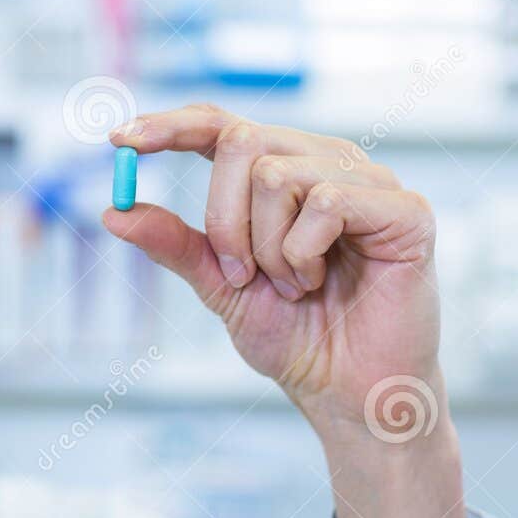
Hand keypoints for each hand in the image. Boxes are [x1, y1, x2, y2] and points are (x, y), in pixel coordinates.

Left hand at [100, 104, 469, 517]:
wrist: (348, 394)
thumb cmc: (297, 338)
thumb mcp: (219, 288)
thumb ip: (176, 245)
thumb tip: (113, 211)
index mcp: (281, 171)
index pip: (220, 123)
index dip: (169, 125)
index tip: (119, 141)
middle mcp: (325, 162)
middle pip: (241, 142)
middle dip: (223, 218)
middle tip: (239, 275)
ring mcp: (368, 181)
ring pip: (278, 174)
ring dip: (267, 247)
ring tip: (295, 286)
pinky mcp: (405, 209)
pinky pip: (327, 202)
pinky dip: (304, 253)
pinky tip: (320, 281)